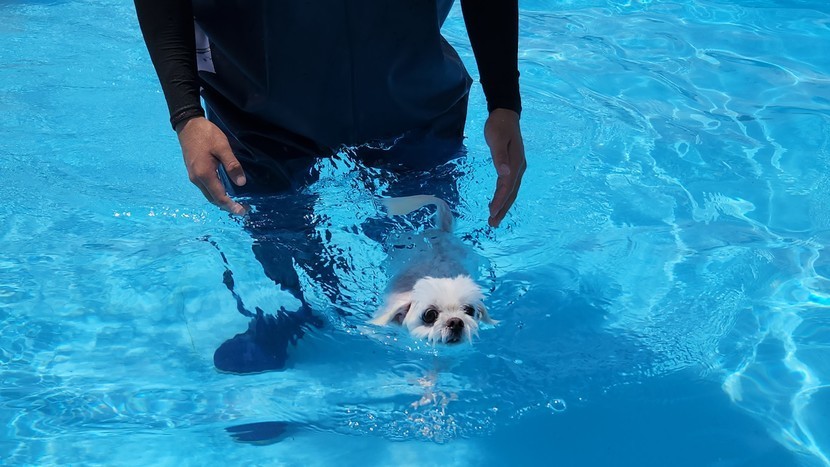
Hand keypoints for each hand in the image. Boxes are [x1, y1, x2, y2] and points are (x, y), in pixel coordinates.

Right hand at [176, 117, 246, 214]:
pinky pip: (206, 188)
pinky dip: (216, 193)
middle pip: (213, 199)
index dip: (231, 206)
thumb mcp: (222, 147)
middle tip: (243, 208)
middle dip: (227, 206)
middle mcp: (197, 179)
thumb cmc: (206, 135)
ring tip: (236, 202)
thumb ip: (232, 165)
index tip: (243, 211)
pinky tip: (225, 191)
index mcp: (204, 174)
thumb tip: (241, 183)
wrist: (188, 125)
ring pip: (208, 195)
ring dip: (221, 200)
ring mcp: (194, 176)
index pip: (219, 197)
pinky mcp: (194, 172)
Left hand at [484, 108, 525, 226]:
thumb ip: (499, 156)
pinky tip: (496, 202)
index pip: (507, 186)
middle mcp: (518, 168)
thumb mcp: (497, 139)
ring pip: (510, 191)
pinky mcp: (512, 166)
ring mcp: (517, 168)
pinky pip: (508, 186)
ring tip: (494, 219)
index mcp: (515, 163)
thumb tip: (504, 174)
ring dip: (503, 206)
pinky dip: (503, 196)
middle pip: (511, 193)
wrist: (506, 114)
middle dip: (503, 209)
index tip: (492, 212)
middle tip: (493, 224)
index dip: (500, 200)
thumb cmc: (499, 126)